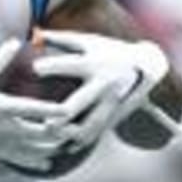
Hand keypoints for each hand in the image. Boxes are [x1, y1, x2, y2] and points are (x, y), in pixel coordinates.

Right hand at [0, 38, 74, 170]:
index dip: (52, 111)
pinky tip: (50, 162)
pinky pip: (20, 160)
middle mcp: (2, 126)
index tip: (70, 110)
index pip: (32, 109)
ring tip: (70, 141)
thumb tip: (16, 40)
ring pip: (32, 149)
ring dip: (52, 146)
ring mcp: (0, 141)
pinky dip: (36, 161)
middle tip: (79, 126)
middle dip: (59, 132)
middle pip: (38, 133)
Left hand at [32, 30, 172, 150]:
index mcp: (94, 63)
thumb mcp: (88, 41)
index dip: (50, 67)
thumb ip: (60, 39)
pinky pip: (96, 134)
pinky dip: (80, 142)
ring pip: (86, 126)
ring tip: (49, 134)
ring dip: (66, 134)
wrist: (147, 67)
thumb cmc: (110, 51)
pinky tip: (64, 146)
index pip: (69, 65)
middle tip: (39, 118)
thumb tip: (34, 35)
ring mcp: (110, 103)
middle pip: (76, 104)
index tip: (34, 69)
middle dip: (56, 113)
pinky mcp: (114, 116)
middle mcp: (102, 84)